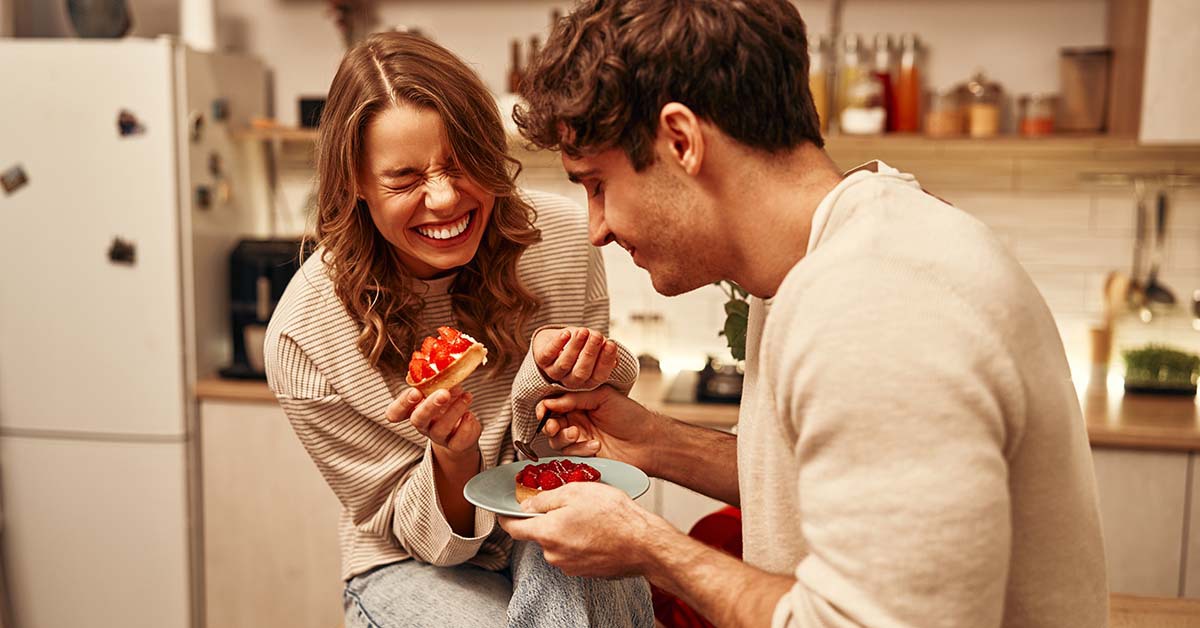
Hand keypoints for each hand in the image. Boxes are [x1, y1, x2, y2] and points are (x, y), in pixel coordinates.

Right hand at [386, 386, 480, 456]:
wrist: (463, 430)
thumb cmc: (447, 405)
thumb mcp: (442, 390)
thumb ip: (441, 382)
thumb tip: (447, 369)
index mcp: (413, 409)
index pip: (396, 412)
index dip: (402, 404)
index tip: (415, 392)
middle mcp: (423, 424)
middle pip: (418, 419)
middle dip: (429, 406)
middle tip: (444, 393)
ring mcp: (437, 437)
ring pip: (440, 428)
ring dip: (455, 410)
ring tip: (466, 396)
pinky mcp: (454, 445)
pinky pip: (457, 440)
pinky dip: (466, 426)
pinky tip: (470, 415)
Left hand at [499, 482, 673, 577]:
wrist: (644, 544)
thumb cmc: (615, 516)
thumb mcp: (576, 492)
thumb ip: (545, 499)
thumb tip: (527, 505)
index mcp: (547, 533)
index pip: (513, 528)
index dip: (506, 517)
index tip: (504, 511)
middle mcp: (554, 554)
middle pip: (539, 534)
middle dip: (548, 519)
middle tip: (569, 503)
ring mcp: (569, 566)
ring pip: (557, 543)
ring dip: (566, 530)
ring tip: (590, 517)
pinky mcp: (584, 572)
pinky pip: (573, 553)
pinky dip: (580, 541)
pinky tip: (597, 530)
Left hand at [532, 327, 618, 388]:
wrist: (557, 339)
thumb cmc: (580, 345)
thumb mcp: (596, 348)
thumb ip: (605, 352)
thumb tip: (616, 360)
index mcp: (587, 381)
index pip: (599, 375)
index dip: (605, 360)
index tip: (611, 343)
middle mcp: (570, 380)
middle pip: (581, 372)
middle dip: (590, 353)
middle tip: (597, 336)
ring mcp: (554, 372)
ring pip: (565, 364)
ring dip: (575, 347)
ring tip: (583, 331)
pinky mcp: (541, 360)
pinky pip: (548, 354)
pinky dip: (557, 344)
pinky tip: (566, 333)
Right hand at [538, 386, 663, 473]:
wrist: (648, 441)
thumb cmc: (630, 416)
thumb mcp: (602, 396)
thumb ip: (574, 398)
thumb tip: (549, 402)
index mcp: (580, 404)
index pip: (554, 405)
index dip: (545, 408)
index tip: (543, 412)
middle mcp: (577, 421)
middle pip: (551, 425)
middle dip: (550, 426)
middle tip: (555, 426)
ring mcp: (580, 440)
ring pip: (557, 442)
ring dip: (564, 438)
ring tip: (578, 434)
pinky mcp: (584, 456)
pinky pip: (570, 455)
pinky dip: (579, 450)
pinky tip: (596, 445)